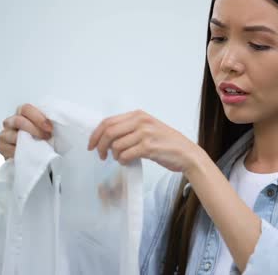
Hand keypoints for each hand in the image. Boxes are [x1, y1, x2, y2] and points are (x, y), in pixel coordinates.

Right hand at [0, 103, 52, 158]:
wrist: (33, 153)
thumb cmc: (41, 137)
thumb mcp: (46, 127)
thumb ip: (48, 121)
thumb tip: (59, 120)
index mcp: (22, 113)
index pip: (26, 108)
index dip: (38, 117)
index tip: (50, 128)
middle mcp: (10, 121)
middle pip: (18, 120)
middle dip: (35, 129)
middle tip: (47, 137)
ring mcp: (4, 134)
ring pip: (12, 135)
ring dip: (28, 141)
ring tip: (40, 146)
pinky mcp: (2, 147)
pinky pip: (8, 149)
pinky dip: (21, 151)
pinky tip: (30, 152)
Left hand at [87, 110, 204, 172]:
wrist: (187, 153)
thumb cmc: (167, 143)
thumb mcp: (148, 128)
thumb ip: (130, 128)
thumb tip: (106, 137)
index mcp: (139, 115)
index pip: (108, 121)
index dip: (95, 134)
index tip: (91, 145)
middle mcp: (141, 121)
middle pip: (109, 132)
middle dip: (100, 146)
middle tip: (100, 155)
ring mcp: (145, 134)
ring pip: (116, 146)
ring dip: (115, 156)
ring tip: (121, 159)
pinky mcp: (149, 147)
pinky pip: (126, 155)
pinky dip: (123, 161)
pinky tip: (127, 162)